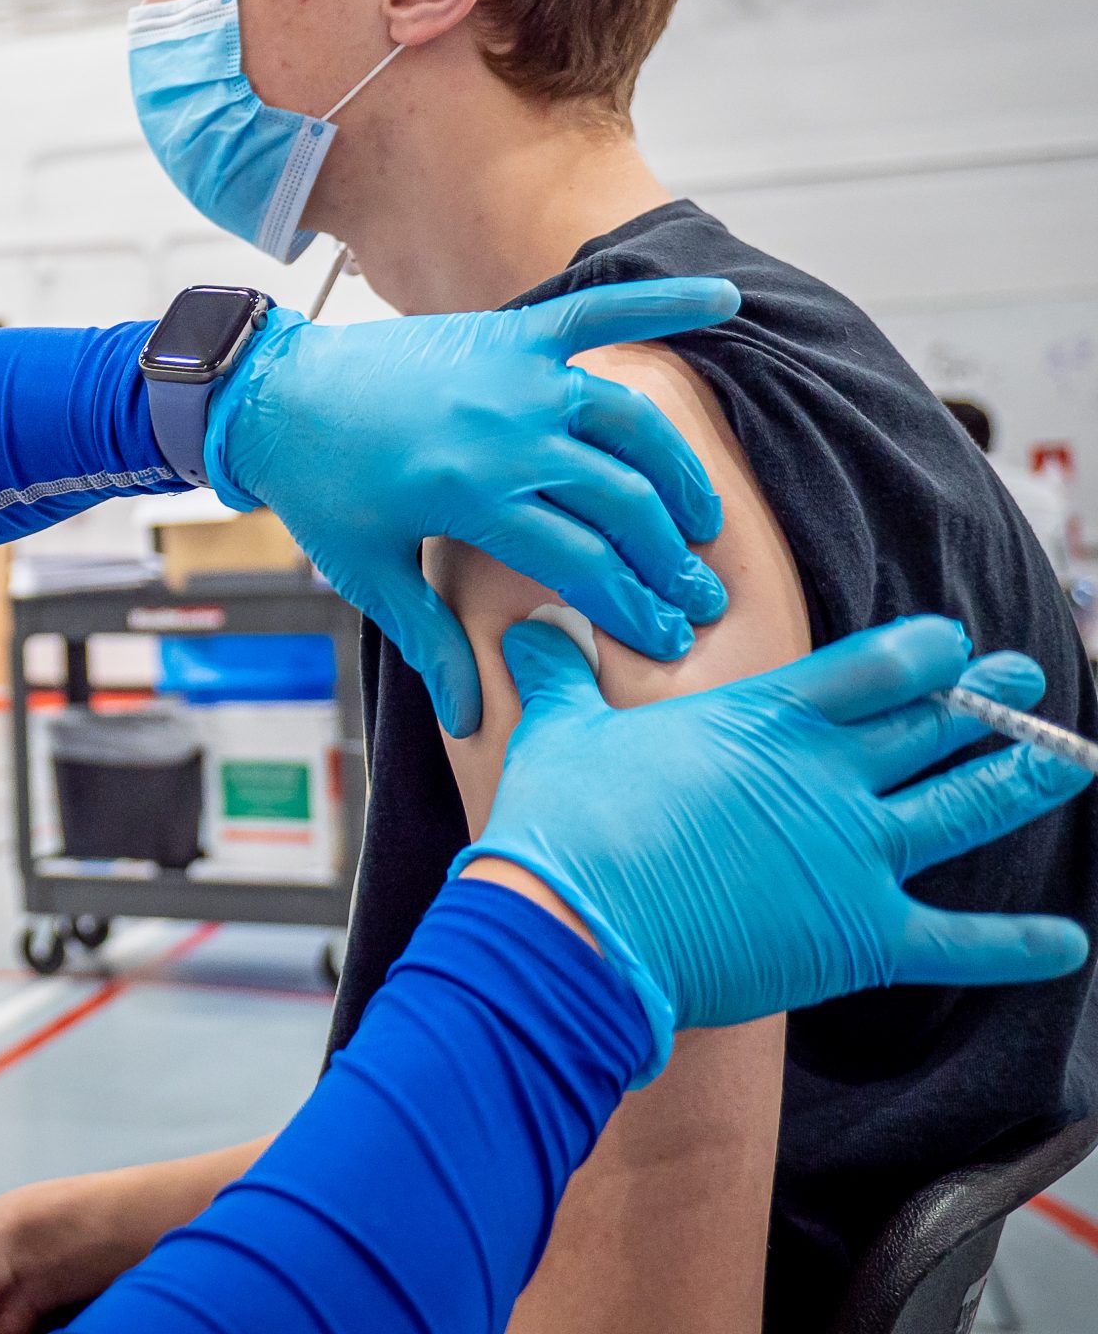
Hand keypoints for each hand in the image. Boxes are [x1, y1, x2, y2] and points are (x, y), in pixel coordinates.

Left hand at [205, 276, 740, 736]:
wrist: (273, 394)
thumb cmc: (318, 487)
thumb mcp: (368, 571)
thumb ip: (428, 639)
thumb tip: (470, 717)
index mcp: (474, 496)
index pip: (586, 565)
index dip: (634, 609)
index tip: (668, 640)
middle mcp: (508, 431)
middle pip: (623, 503)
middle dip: (668, 561)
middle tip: (700, 599)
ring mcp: (514, 374)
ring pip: (630, 425)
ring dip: (678, 472)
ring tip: (702, 522)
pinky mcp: (508, 331)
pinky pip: (595, 312)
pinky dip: (660, 300)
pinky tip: (721, 298)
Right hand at [466, 617, 1093, 1078]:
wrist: (573, 928)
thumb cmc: (564, 826)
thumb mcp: (559, 733)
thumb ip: (560, 675)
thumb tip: (532, 631)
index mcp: (762, 720)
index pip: (870, 668)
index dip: (921, 651)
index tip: (951, 643)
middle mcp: (825, 778)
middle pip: (929, 728)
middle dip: (985, 701)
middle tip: (1025, 680)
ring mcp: (852, 855)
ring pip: (963, 808)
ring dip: (1022, 779)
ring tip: (1071, 757)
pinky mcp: (859, 936)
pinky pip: (958, 942)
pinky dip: (1017, 945)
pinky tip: (1068, 942)